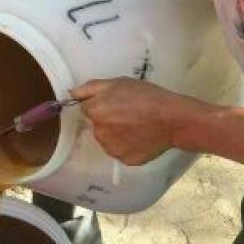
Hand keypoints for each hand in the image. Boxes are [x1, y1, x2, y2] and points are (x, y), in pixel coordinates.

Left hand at [72, 78, 201, 164]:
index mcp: (95, 111)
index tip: (116, 102)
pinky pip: (120, 151)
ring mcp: (111, 149)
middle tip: (129, 113)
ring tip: (137, 125)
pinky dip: (127, 146)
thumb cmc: (147, 97)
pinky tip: (141, 137)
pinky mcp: (124, 160)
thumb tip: (70, 93)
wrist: (173, 119)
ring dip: (116, 134)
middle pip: (96, 125)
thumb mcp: (118, 83)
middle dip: (107, 119)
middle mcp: (98, 133)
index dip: (101, 104)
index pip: (86, 108)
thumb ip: (91, 88)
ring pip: (107, 140)